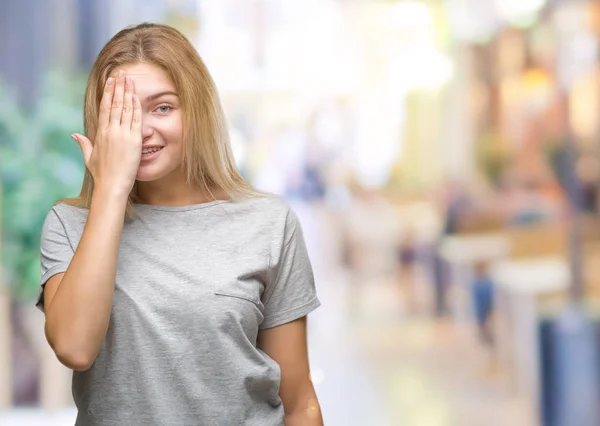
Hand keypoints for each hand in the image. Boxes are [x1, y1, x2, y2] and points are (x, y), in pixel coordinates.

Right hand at [72, 70, 141, 196]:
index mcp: (100, 133)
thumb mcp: (90, 157)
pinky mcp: (134, 140)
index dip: (108, 92)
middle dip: (118, 87)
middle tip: (122, 73)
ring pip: (125, 108)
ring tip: (130, 79)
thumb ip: (84, 144)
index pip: (104, 107)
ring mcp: (122, 134)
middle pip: (114, 103)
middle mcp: (111, 131)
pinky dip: (136, 107)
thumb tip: (74, 134)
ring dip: (128, 92)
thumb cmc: (102, 174)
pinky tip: (136, 96)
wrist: (112, 185)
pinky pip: (136, 120)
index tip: (111, 80)